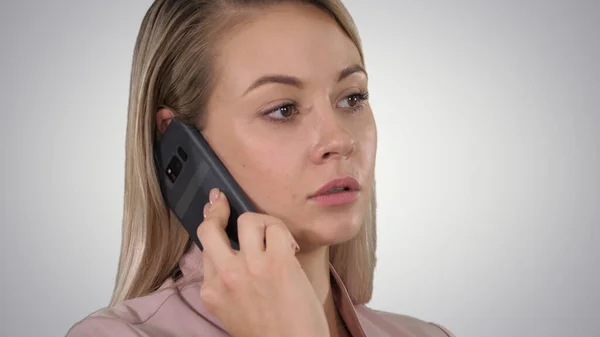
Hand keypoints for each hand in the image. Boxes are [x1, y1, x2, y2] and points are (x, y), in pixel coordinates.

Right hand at [197, 188, 329, 336]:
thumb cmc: (268, 333)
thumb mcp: (231, 311)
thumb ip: (226, 283)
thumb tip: (232, 252)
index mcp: (211, 291)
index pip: (204, 248)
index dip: (211, 228)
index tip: (214, 210)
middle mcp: (226, 276)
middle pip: (210, 227)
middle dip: (217, 210)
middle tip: (223, 202)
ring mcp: (251, 266)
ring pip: (247, 220)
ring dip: (262, 222)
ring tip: (273, 236)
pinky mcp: (278, 261)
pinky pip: (276, 227)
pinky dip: (283, 232)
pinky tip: (289, 247)